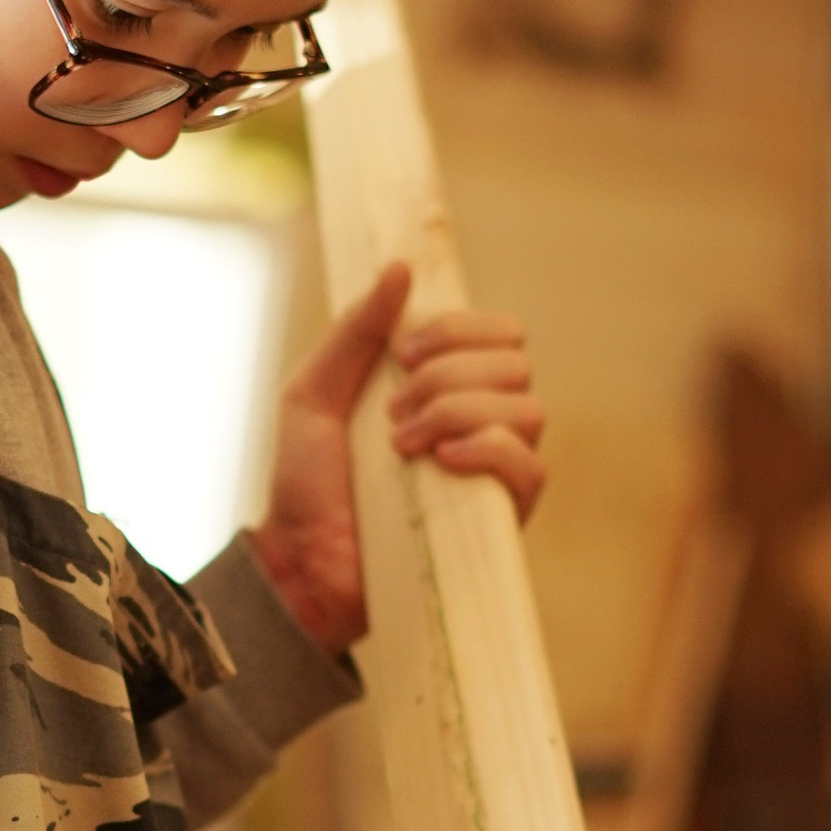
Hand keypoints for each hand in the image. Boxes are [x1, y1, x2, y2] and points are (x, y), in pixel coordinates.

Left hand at [250, 263, 548, 655]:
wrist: (300, 562)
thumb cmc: (306, 483)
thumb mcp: (313, 392)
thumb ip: (356, 330)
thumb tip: (400, 269)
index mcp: (449, 387)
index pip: (500, 333)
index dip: (460, 328)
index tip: (403, 353)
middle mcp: (482, 424)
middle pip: (515, 364)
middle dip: (450, 375)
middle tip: (393, 410)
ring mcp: (495, 472)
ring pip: (527, 410)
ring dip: (460, 411)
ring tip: (403, 442)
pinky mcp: (500, 518)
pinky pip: (530, 467)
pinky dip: (488, 450)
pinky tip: (440, 459)